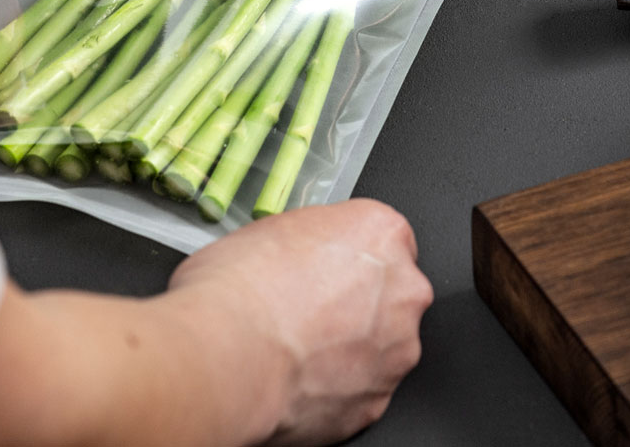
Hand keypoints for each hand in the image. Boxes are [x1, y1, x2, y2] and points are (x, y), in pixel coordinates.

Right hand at [171, 200, 432, 443]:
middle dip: (357, 304)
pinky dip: (337, 389)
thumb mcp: (270, 229)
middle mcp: (402, 289)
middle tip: (308, 312)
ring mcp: (396, 349)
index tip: (325, 269)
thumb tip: (296, 257)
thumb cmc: (239, 289)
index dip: (347, 256)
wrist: (227, 355)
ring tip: (298, 352)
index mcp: (380, 232)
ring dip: (350, 350)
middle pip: (391, 293)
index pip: (381, 238)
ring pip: (381, 346)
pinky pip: (361, 390)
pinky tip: (298, 381)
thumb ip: (308, 243)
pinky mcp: (377, 400)